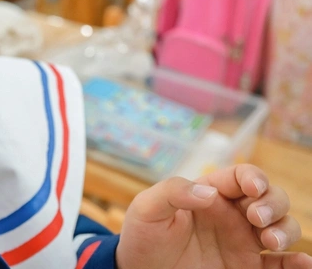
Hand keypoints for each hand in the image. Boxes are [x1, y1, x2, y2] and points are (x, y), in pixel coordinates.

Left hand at [117, 164, 311, 268]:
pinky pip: (279, 265)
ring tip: (269, 240)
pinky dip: (296, 263)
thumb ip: (173, 191)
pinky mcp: (246, 267)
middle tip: (256, 217)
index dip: (253, 177)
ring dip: (285, 229)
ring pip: (281, 227)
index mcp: (210, 193)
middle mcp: (232, 215)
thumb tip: (209, 192)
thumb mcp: (147, 207)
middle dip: (273, 203)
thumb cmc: (142, 235)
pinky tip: (303, 262)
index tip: (252, 188)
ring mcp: (242, 241)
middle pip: (270, 199)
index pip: (241, 177)